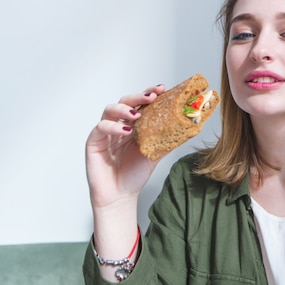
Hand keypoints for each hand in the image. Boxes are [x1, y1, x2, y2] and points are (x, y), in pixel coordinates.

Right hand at [85, 84, 165, 209]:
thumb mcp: (156, 153)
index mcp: (135, 124)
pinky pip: (101, 127)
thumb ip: (168, 138)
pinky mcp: (94, 141)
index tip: (162, 89)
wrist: (121, 195)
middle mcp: (119, 124)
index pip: (141, 103)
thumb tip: (190, 126)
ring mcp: (106, 132)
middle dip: (139, 96)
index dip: (150, 93)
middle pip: (125, 101)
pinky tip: (125, 130)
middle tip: (151, 97)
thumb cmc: (135, 173)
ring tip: (137, 115)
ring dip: (125, 109)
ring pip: (110, 109)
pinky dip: (113, 126)